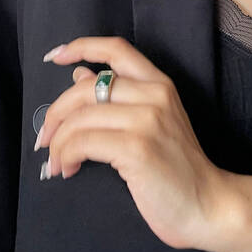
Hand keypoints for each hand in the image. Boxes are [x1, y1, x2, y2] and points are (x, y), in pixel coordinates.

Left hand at [36, 36, 227, 249]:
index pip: (117, 49)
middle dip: (56, 113)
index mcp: (160, 84)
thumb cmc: (176, 169)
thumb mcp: (151, 123)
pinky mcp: (137, 147)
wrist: (206, 204)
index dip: (82, 47)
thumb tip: (80, 75)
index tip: (56, 56)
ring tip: (57, 163)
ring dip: (58, 143)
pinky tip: (68, 169)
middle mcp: (155, 95)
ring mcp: (147, 120)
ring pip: (80, 117)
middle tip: (45, 139)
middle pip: (86, 88)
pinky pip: (83, 142)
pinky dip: (66, 156)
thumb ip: (118, 98)